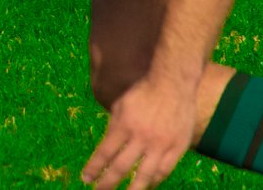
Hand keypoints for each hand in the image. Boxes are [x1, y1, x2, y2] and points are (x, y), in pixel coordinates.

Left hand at [80, 71, 199, 189]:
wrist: (173, 83)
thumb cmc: (144, 91)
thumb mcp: (121, 105)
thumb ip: (114, 127)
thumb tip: (107, 149)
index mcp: (124, 124)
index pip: (105, 152)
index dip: (94, 167)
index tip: (85, 178)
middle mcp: (141, 137)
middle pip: (121, 168)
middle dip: (107, 183)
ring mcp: (161, 144)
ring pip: (145, 176)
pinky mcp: (177, 147)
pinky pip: (164, 170)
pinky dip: (154, 180)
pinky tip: (147, 185)